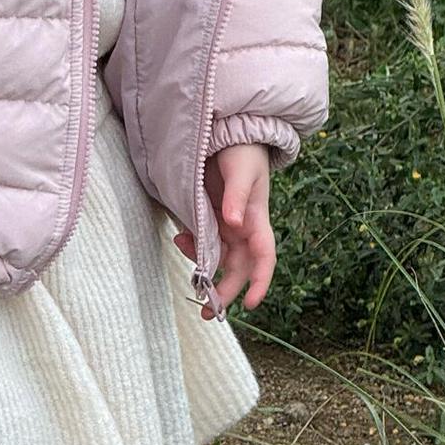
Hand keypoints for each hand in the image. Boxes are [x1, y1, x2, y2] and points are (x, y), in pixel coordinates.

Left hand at [173, 141, 274, 320]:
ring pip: (218, 258)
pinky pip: (202, 240)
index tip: (250, 304)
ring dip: (205, 270)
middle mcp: (242, 227)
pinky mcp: (209, 216)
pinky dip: (193, 246)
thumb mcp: (242, 171)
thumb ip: (236, 196)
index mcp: (256, 219)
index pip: (263, 257)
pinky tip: (180, 238)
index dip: (260, 282)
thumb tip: (232, 222)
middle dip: (225, 291)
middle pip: (237, 267)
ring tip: (187, 265)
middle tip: (206, 312)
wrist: (229, 132)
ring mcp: (225, 223)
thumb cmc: (243, 151)